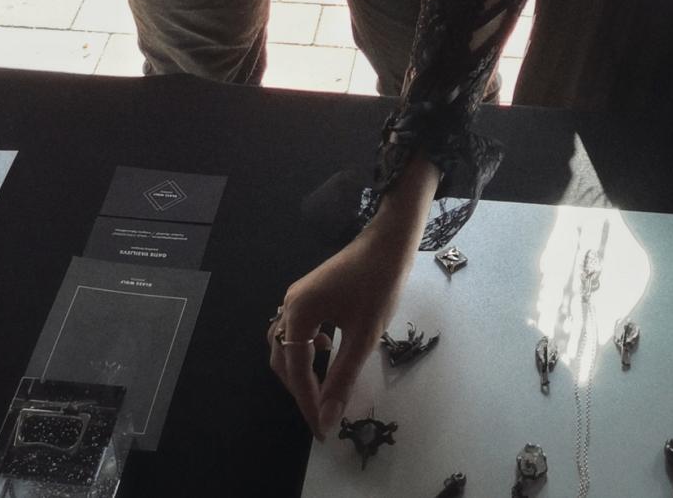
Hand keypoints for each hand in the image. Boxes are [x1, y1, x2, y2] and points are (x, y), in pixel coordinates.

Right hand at [268, 156, 438, 437]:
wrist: (390, 241)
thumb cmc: (379, 285)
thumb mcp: (363, 336)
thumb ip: (342, 379)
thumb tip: (326, 418)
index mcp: (299, 313)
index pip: (295, 370)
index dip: (307, 403)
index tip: (322, 430)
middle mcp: (290, 304)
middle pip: (282, 357)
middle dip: (300, 389)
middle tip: (321, 414)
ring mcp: (297, 296)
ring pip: (286, 344)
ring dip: (300, 370)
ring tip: (321, 387)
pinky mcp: (309, 293)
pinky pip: (296, 329)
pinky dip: (306, 348)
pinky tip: (327, 349)